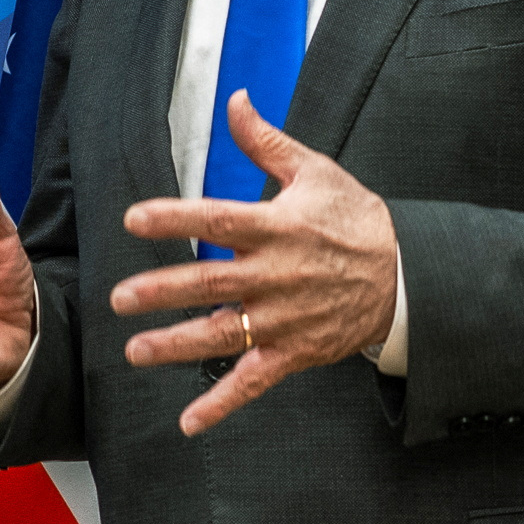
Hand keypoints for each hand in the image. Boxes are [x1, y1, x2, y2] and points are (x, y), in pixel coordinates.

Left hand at [110, 91, 397, 436]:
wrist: (404, 275)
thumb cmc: (354, 218)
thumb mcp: (315, 171)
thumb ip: (265, 142)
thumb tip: (236, 100)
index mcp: (277, 227)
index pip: (218, 219)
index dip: (175, 218)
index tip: (134, 219)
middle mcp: (275, 275)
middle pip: (210, 282)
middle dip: (162, 291)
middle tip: (120, 298)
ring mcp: (282, 318)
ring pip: (223, 334)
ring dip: (177, 345)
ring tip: (135, 351)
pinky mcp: (292, 352)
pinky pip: (252, 381)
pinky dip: (221, 404)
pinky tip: (189, 423)